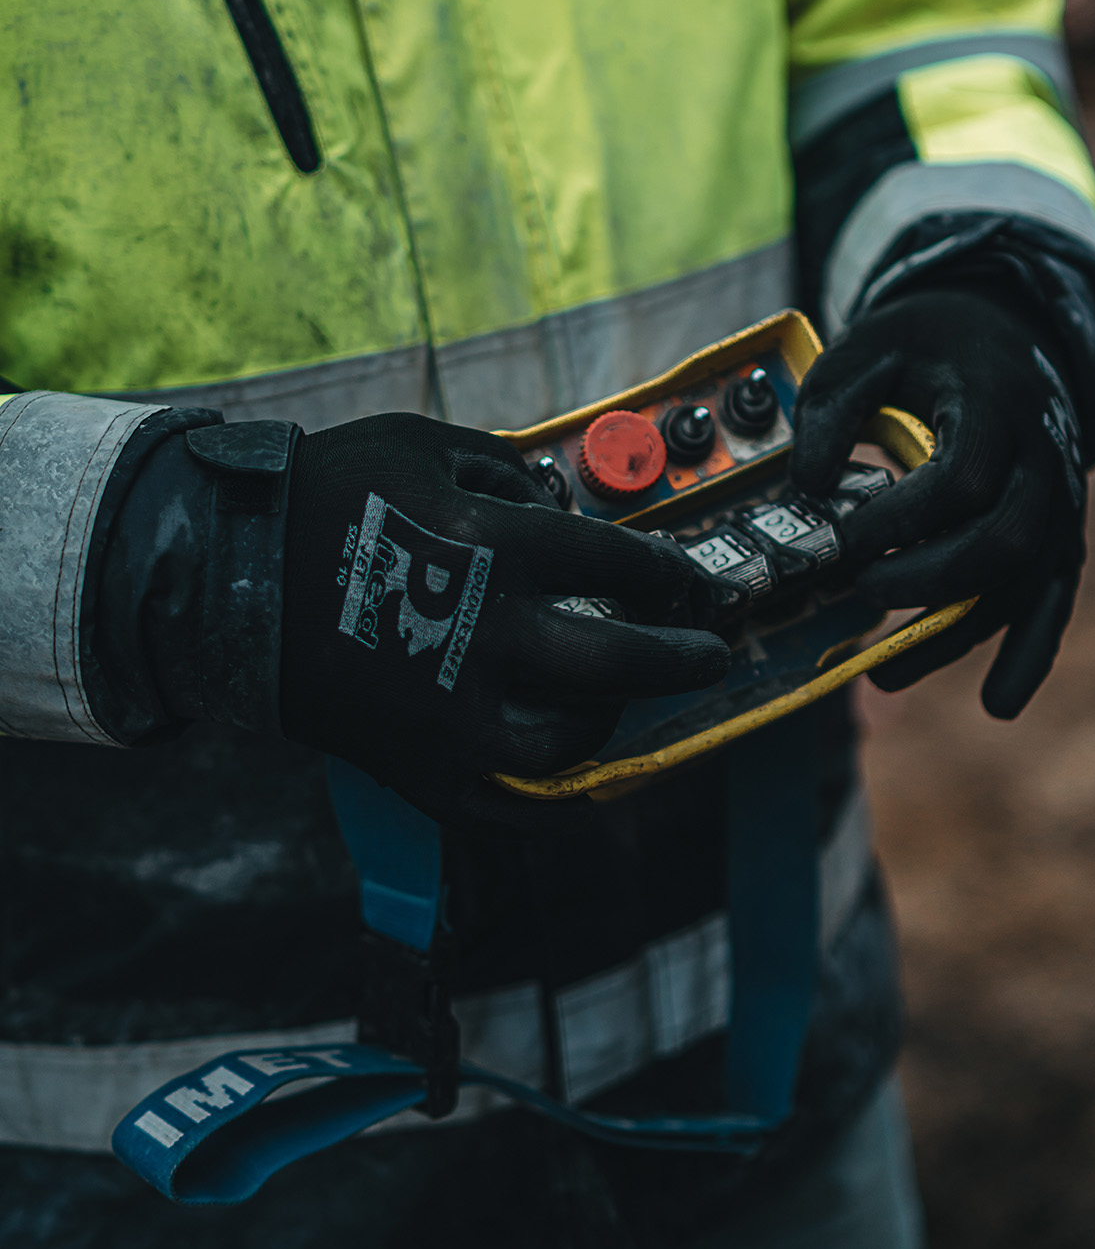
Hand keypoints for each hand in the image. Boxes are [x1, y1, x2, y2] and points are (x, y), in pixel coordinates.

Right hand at [279, 414, 728, 826]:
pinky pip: (511, 805)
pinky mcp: (419, 767)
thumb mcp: (423, 443)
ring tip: (623, 700)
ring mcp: (454, 713)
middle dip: (684, 659)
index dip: (671, 575)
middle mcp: (489, 635)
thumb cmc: (327, 494)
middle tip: (711, 657)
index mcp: (497, 547)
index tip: (693, 584)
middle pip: (622, 660)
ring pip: (573, 741)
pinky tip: (585, 783)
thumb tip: (563, 505)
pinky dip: (559, 801)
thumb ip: (507, 468)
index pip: (622, 566)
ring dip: (614, 719)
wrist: (228, 576)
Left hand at [790, 289, 1085, 716]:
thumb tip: (807, 487)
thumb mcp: (865, 348)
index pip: (961, 480)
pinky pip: (1053, 600)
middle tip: (859, 590)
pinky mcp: (1058, 532)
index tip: (843, 537)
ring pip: (1022, 584)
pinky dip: (1028, 653)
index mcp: (997, 403)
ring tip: (885, 673)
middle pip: (1001, 539)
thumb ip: (831, 411)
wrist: (1003, 328)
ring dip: (958, 634)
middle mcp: (1042, 456)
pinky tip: (997, 703)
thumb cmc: (926, 343)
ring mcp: (1059, 500)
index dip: (901, 520)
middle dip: (927, 578)